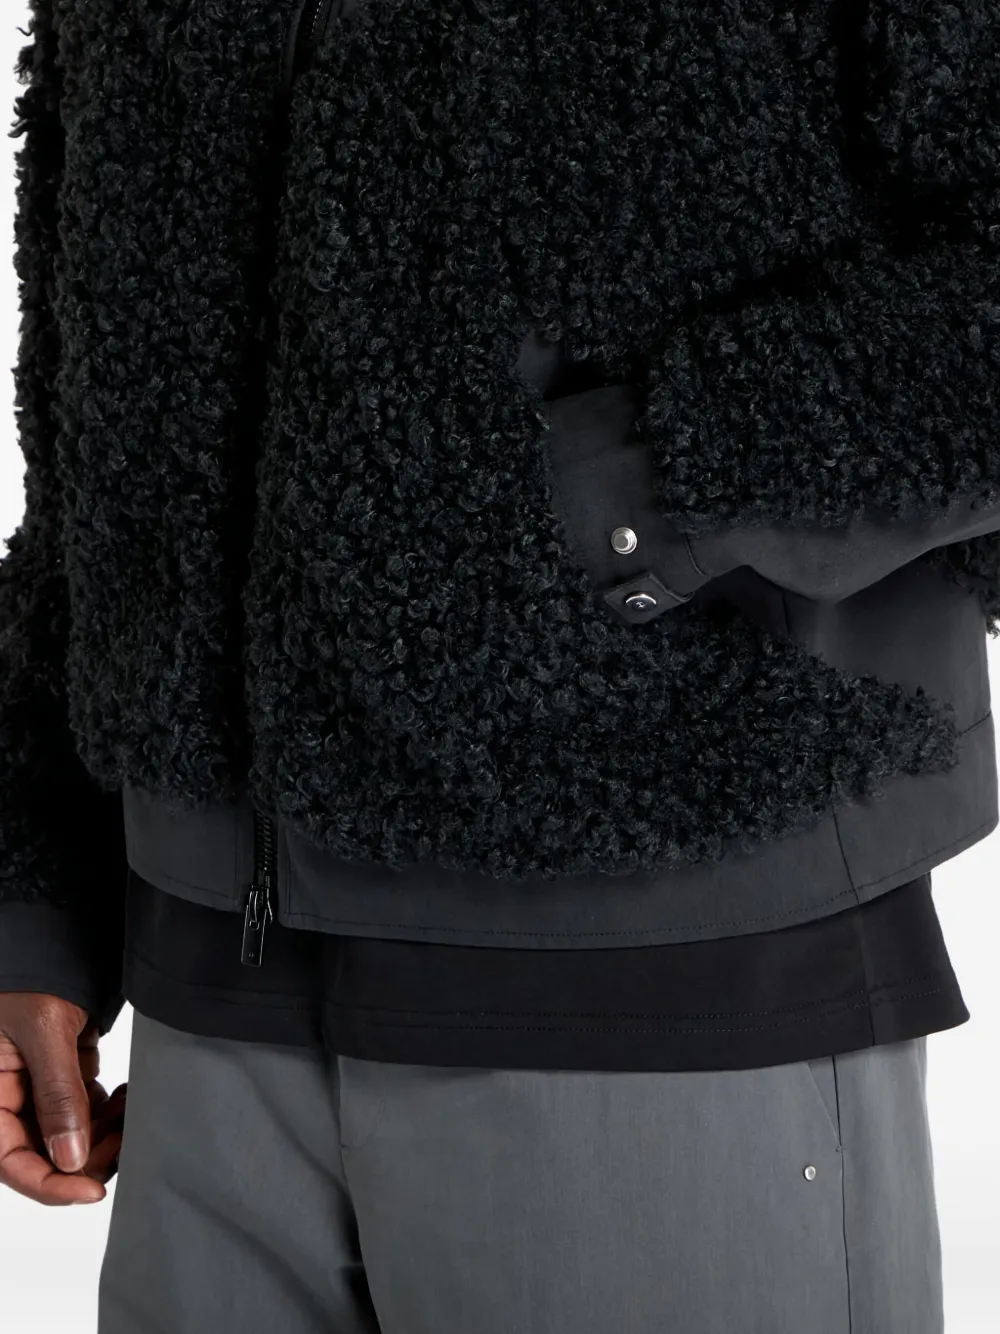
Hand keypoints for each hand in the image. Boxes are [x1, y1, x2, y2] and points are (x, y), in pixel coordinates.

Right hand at [0, 992, 126, 1205]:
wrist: (52, 940)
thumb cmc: (31, 974)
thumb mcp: (44, 1030)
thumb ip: (58, 1093)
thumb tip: (70, 1158)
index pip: (11, 1161)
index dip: (50, 1185)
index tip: (92, 1190)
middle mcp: (9, 1101)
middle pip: (45, 1156)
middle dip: (89, 1156)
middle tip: (127, 1138)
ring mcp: (37, 1091)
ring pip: (71, 1138)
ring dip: (105, 1135)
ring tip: (132, 1109)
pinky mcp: (63, 1078)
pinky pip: (86, 1112)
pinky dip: (109, 1113)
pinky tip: (127, 1096)